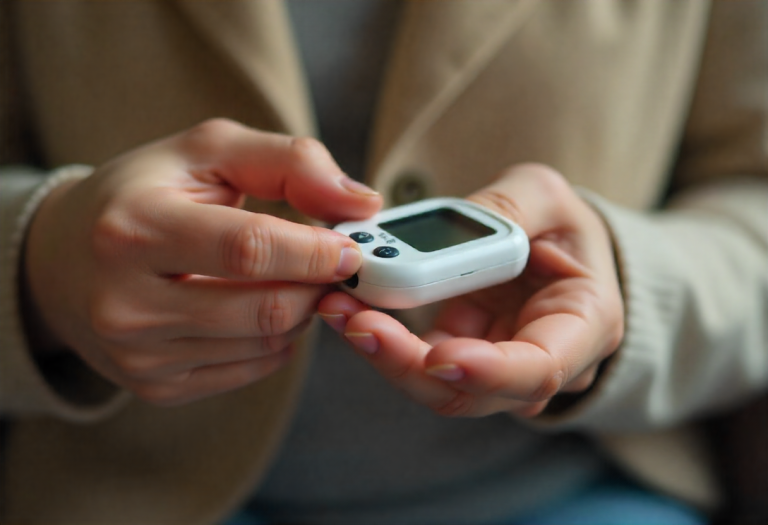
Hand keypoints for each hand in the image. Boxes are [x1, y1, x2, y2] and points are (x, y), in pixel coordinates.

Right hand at [25, 119, 381, 405]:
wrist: (64, 260)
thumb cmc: (145, 194)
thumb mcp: (207, 152)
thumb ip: (290, 162)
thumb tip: (363, 202)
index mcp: (135, 227)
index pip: (249, 249)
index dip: (315, 251)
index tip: (351, 248)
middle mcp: (126, 300)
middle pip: (266, 308)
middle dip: (318, 286)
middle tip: (333, 266)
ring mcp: (138, 353)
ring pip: (266, 343)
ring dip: (301, 311)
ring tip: (289, 279)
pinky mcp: (154, 386)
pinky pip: (252, 369)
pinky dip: (276, 338)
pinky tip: (258, 307)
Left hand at [319, 163, 622, 417]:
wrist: (551, 249)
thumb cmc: (560, 226)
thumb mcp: (547, 196)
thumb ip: (511, 207)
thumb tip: (452, 233)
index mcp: (585, 325)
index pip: (539, 370)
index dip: (487, 373)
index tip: (436, 357)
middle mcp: (540, 361)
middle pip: (470, 391)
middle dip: (407, 361)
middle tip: (355, 319)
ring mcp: (493, 367)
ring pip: (432, 382)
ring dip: (382, 349)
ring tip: (338, 301)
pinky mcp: (456, 356)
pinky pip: (413, 357)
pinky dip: (379, 332)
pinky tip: (347, 300)